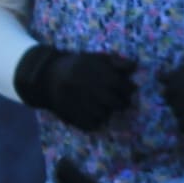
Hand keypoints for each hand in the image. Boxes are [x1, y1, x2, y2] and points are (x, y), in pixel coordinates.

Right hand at [15, 46, 135, 131]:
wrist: (48, 76)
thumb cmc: (78, 65)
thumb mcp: (97, 58)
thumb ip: (116, 62)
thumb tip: (135, 66)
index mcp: (99, 75)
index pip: (124, 86)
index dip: (128, 89)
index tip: (128, 89)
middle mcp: (92, 91)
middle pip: (117, 103)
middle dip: (121, 103)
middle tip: (119, 101)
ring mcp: (82, 105)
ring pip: (105, 115)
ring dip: (107, 112)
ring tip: (103, 105)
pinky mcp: (74, 117)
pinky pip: (92, 125)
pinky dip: (95, 121)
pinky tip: (92, 113)